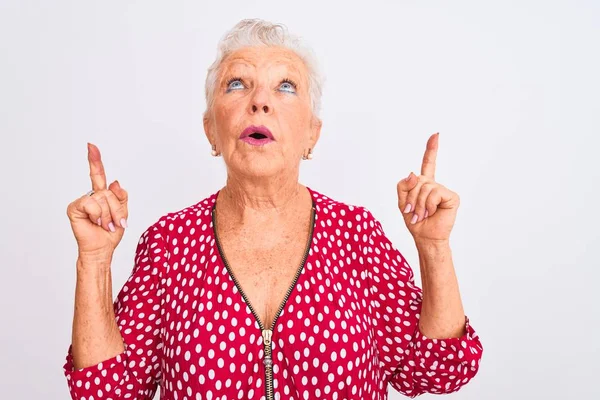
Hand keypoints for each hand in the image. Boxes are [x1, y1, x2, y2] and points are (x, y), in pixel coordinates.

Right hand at [66, 143, 128, 260]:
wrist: (102, 248)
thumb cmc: (111, 232)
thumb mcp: (123, 213)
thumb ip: (121, 197)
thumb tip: (114, 182)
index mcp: (102, 194)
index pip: (98, 174)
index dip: (95, 160)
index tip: (91, 146)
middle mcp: (91, 196)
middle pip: (109, 192)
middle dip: (116, 210)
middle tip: (115, 223)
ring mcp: (82, 201)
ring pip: (102, 198)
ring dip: (109, 215)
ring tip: (105, 225)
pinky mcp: (74, 208)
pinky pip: (91, 204)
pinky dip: (98, 215)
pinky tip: (95, 223)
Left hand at [396, 133, 459, 242]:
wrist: (425, 236)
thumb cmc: (415, 220)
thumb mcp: (402, 202)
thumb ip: (403, 185)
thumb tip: (413, 174)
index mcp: (424, 184)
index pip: (428, 163)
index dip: (431, 149)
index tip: (436, 135)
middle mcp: (435, 185)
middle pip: (417, 180)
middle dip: (411, 197)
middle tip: (413, 212)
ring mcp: (444, 190)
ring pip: (425, 187)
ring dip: (419, 203)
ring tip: (422, 214)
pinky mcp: (452, 197)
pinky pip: (435, 193)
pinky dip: (429, 205)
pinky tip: (432, 213)